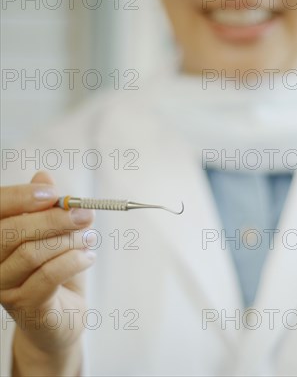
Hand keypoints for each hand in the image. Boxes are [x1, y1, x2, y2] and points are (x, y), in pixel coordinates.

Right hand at [0, 171, 95, 373]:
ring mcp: (5, 287)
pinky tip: (89, 256)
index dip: (21, 197)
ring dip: (68, 240)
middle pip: (12, 232)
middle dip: (53, 218)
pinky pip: (48, 276)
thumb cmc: (55, 271)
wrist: (61, 319)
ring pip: (31, 253)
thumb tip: (43, 176)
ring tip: (90, 236)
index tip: (53, 193)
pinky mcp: (26, 307)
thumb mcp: (52, 234)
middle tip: (85, 214)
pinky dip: (74, 260)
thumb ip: (45, 207)